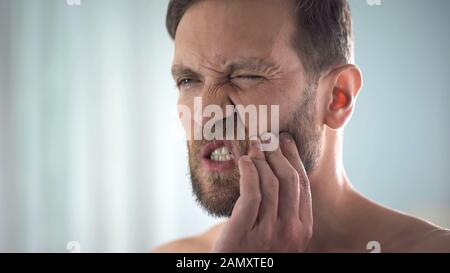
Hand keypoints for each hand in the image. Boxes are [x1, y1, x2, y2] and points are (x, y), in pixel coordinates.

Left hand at [212, 133, 312, 251]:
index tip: (287, 142)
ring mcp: (268, 233)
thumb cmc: (256, 254)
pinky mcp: (243, 233)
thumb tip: (276, 173)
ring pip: (270, 184)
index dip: (295, 159)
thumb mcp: (278, 236)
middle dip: (279, 154)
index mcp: (302, 230)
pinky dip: (249, 173)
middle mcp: (290, 231)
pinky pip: (251, 194)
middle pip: (289, 180)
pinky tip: (244, 162)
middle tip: (268, 139)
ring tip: (253, 148)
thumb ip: (282, 212)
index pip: (302, 186)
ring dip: (261, 160)